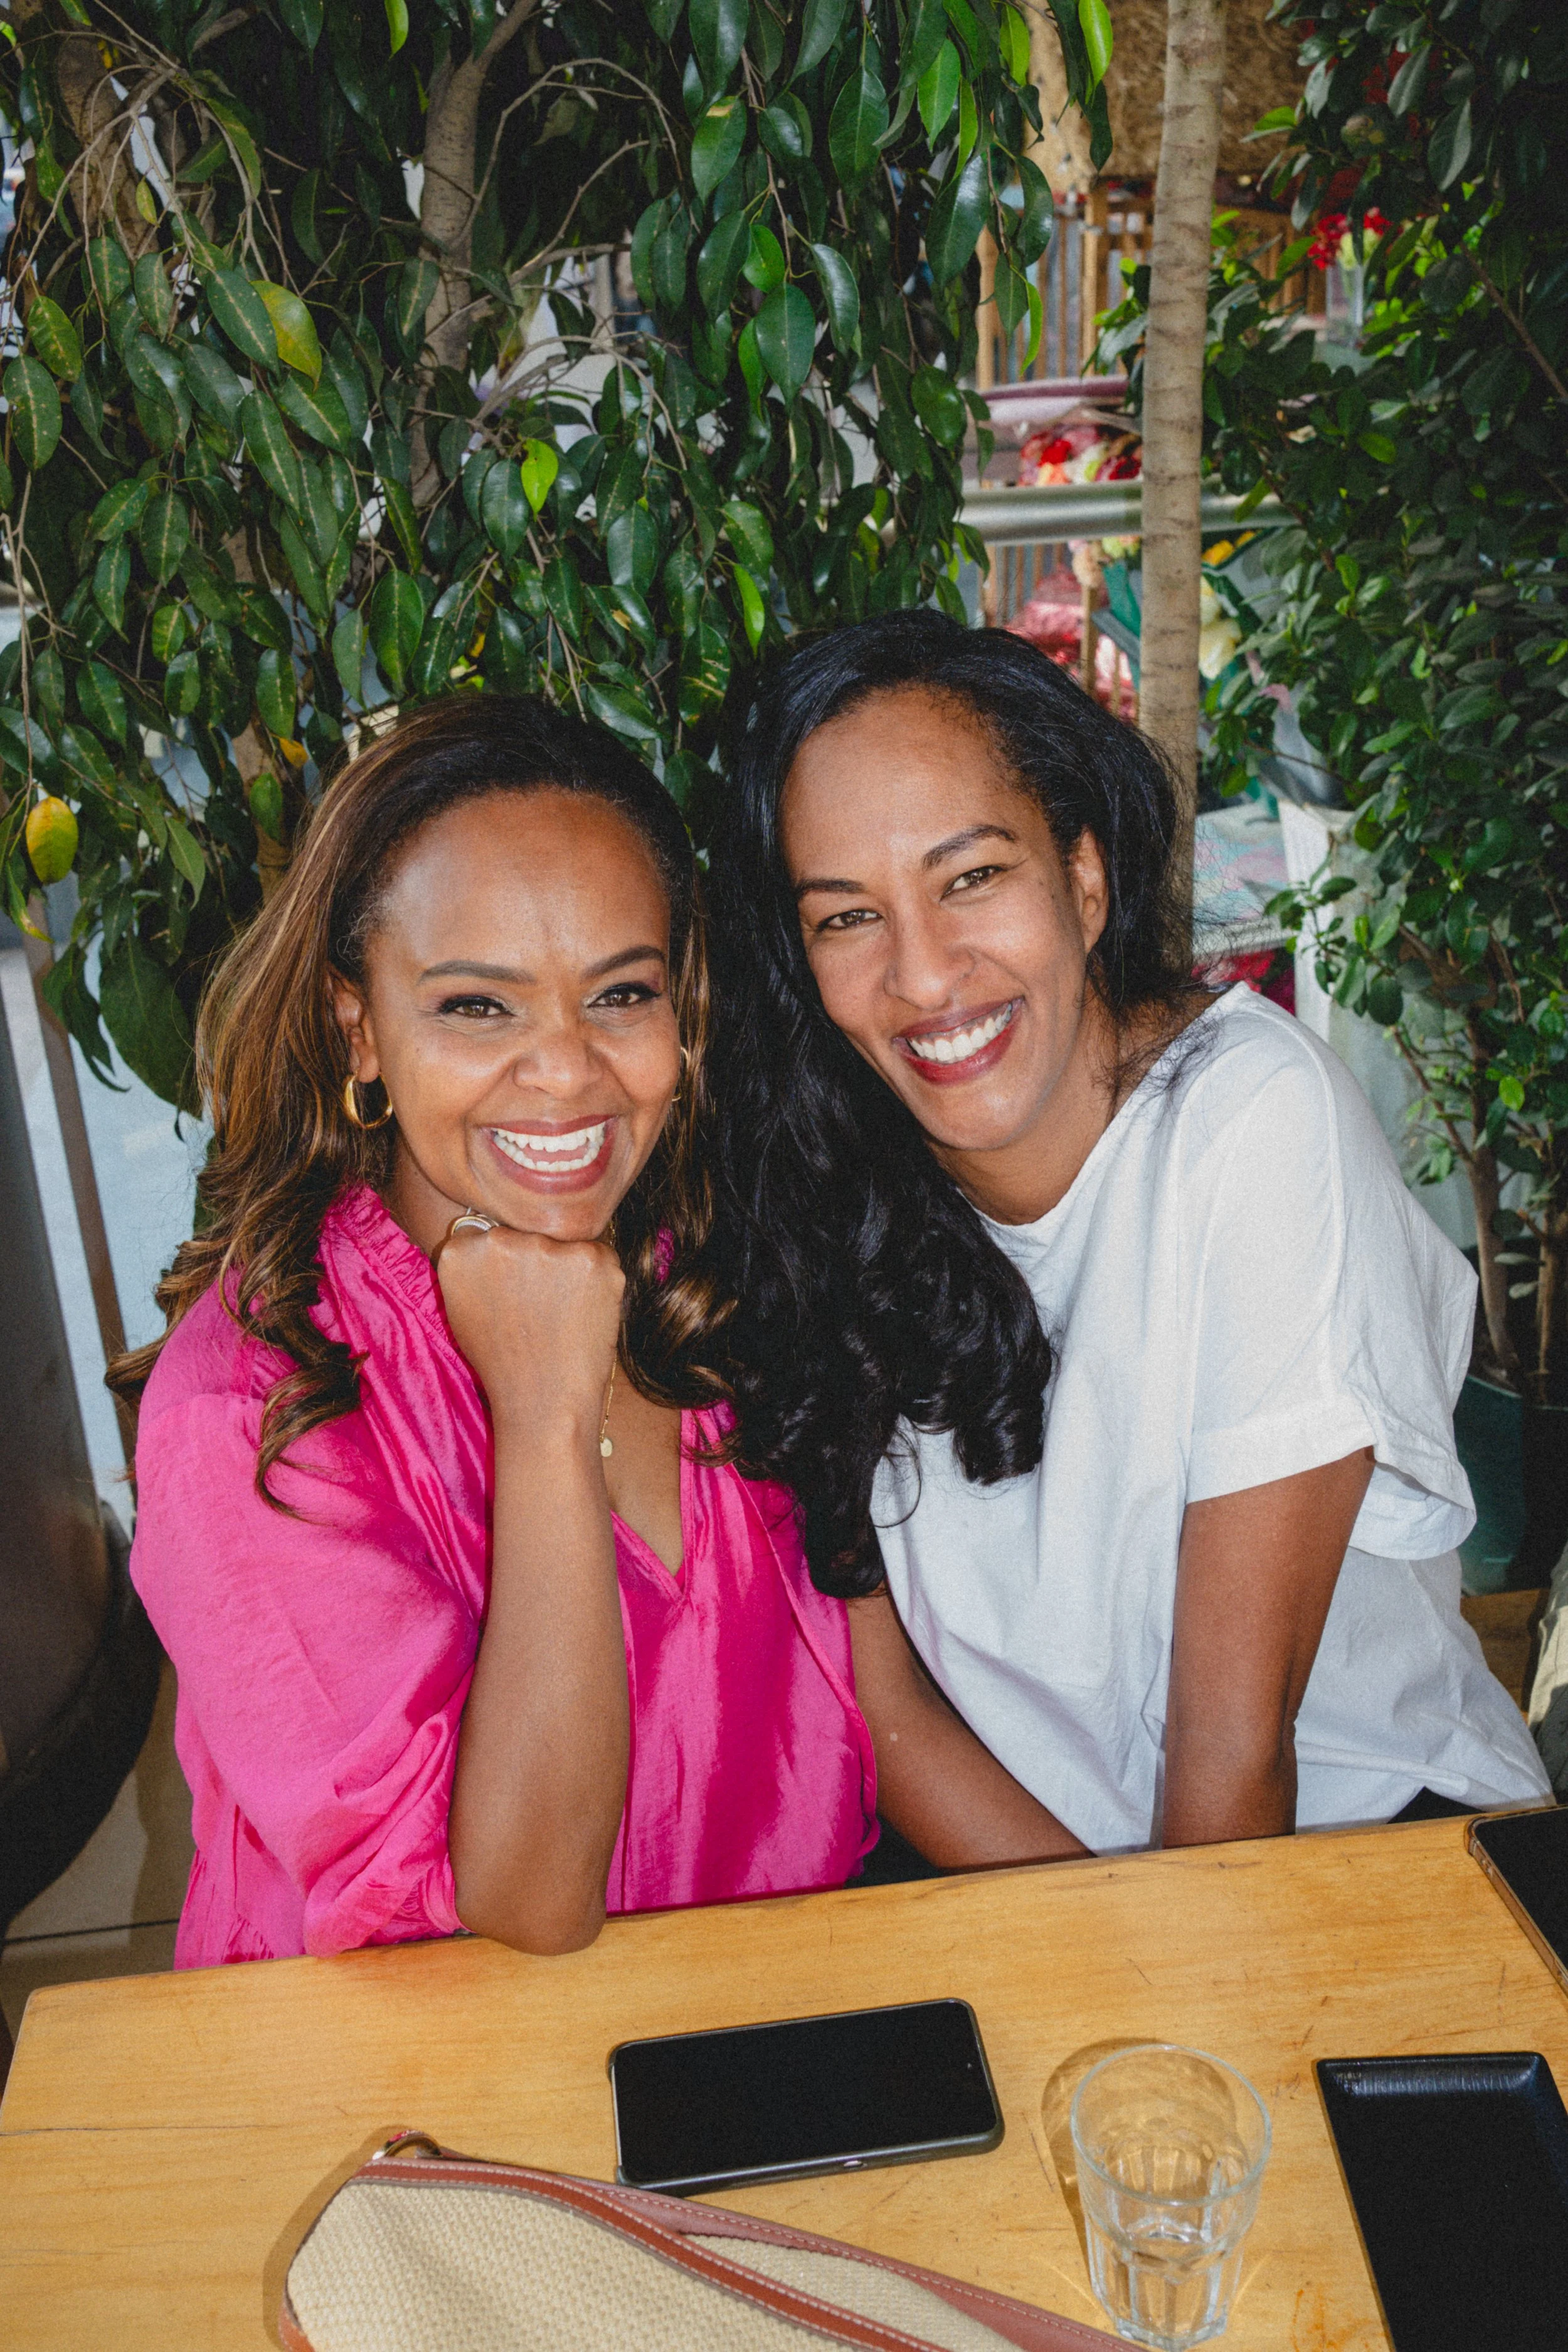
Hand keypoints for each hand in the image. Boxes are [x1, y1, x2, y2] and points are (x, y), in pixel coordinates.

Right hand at [436, 1220, 622, 1443]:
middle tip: (540, 1307)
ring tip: (561, 1314)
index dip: (505, 1263)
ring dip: (568, 1269)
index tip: (510, 1289)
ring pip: (563, 1243)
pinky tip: (584, 1313)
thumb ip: (472, 1266)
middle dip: (536, 1262)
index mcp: (461, 1251)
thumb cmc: (503, 1362)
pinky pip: (598, 1255)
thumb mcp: (463, 1310)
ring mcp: (549, 1247)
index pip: (487, 1233)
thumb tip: (489, 1234)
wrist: (545, 1401)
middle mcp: (501, 1241)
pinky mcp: (593, 1258)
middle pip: (527, 1234)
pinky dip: (597, 1280)